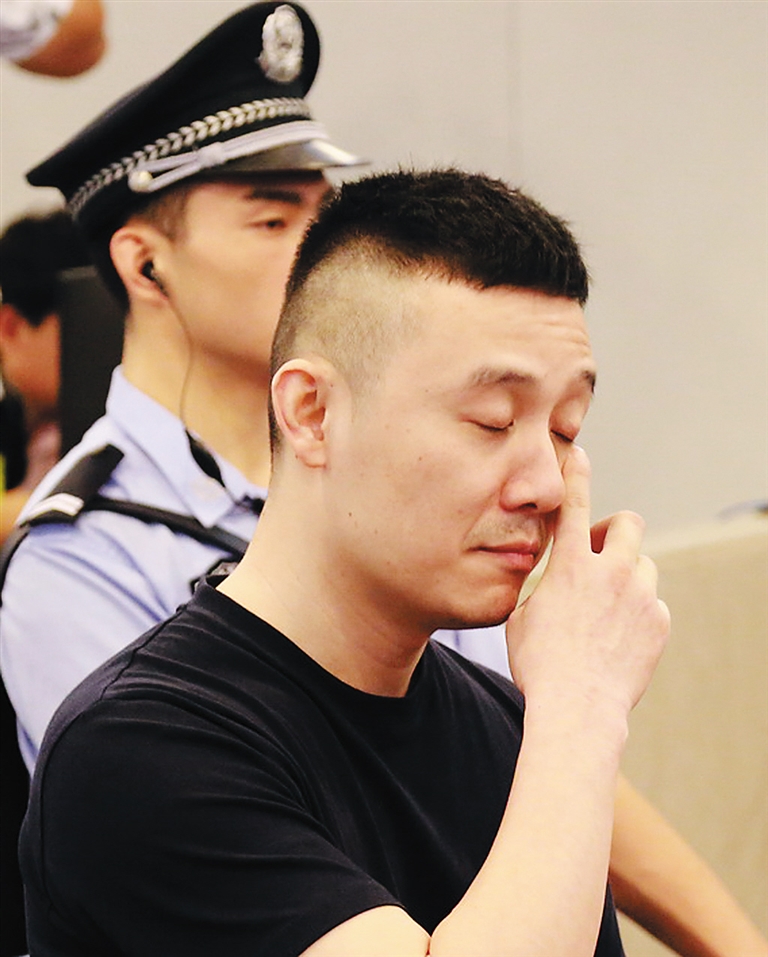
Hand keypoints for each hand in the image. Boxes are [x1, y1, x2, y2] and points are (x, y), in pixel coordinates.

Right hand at [506, 446, 669, 721]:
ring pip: (644, 565)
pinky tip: (618, 637)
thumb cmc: (539, 665)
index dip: (576, 474)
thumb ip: (540, 585)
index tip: (579, 454)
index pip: (574, 504)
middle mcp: (612, 572)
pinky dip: (638, 612)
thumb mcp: (522, 616)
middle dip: (615, 530)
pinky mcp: (660, 623)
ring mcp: (641, 597)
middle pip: (628, 522)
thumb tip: (546, 577)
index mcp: (571, 565)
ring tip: (606, 607)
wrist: (578, 709)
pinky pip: (654, 604)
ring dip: (627, 576)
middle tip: (600, 553)